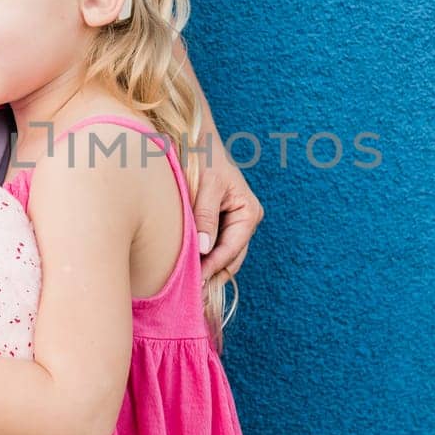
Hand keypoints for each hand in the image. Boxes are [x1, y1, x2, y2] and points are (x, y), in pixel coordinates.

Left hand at [193, 135, 264, 283]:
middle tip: (191, 296)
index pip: (231, 250)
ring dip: (207, 270)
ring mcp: (233, 223)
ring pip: (222, 256)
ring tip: (188, 289)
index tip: (194, 284)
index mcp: (248, 213)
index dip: (212, 268)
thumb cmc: (203, 155)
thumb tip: (204, 248)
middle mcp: (245, 221)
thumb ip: (205, 215)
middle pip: (230, 259)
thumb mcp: (205, 184)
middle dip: (212, 276)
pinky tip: (186, 269)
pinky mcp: (219, 222)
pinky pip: (213, 247)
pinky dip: (202, 258)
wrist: (196, 138)